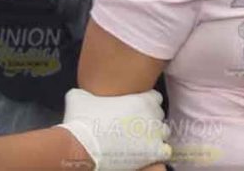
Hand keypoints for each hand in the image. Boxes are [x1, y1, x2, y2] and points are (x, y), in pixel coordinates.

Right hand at [57, 89, 171, 170]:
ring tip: (140, 140)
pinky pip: (164, 151)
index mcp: (142, 99)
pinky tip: (145, 153)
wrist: (82, 146)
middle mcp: (152, 115)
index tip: (136, 109)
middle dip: (149, 119)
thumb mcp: (79, 97)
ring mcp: (154, 134)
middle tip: (134, 125)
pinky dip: (157, 152)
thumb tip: (82, 89)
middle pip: (158, 114)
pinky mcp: (153, 152)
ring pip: (163, 132)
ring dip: (154, 135)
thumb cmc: (83, 121)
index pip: (155, 98)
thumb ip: (88, 90)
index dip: (146, 104)